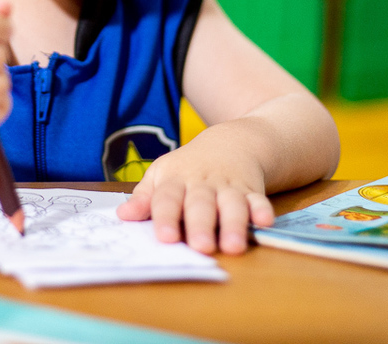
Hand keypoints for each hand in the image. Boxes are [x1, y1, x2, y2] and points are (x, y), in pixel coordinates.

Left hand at [116, 132, 275, 254]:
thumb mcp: (162, 174)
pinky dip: (262, 210)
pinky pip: (258, 199)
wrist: (231, 142)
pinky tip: (264, 223)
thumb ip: (145, 198)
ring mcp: (228, 186)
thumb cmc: (188, 167)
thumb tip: (122, 217)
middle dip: (201, 224)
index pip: (167, 198)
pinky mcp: (252, 190)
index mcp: (175, 180)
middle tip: (200, 246)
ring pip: (231, 204)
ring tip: (233, 246)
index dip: (166, 217)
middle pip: (201, 203)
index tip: (165, 237)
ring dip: (233, 224)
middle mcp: (202, 184)